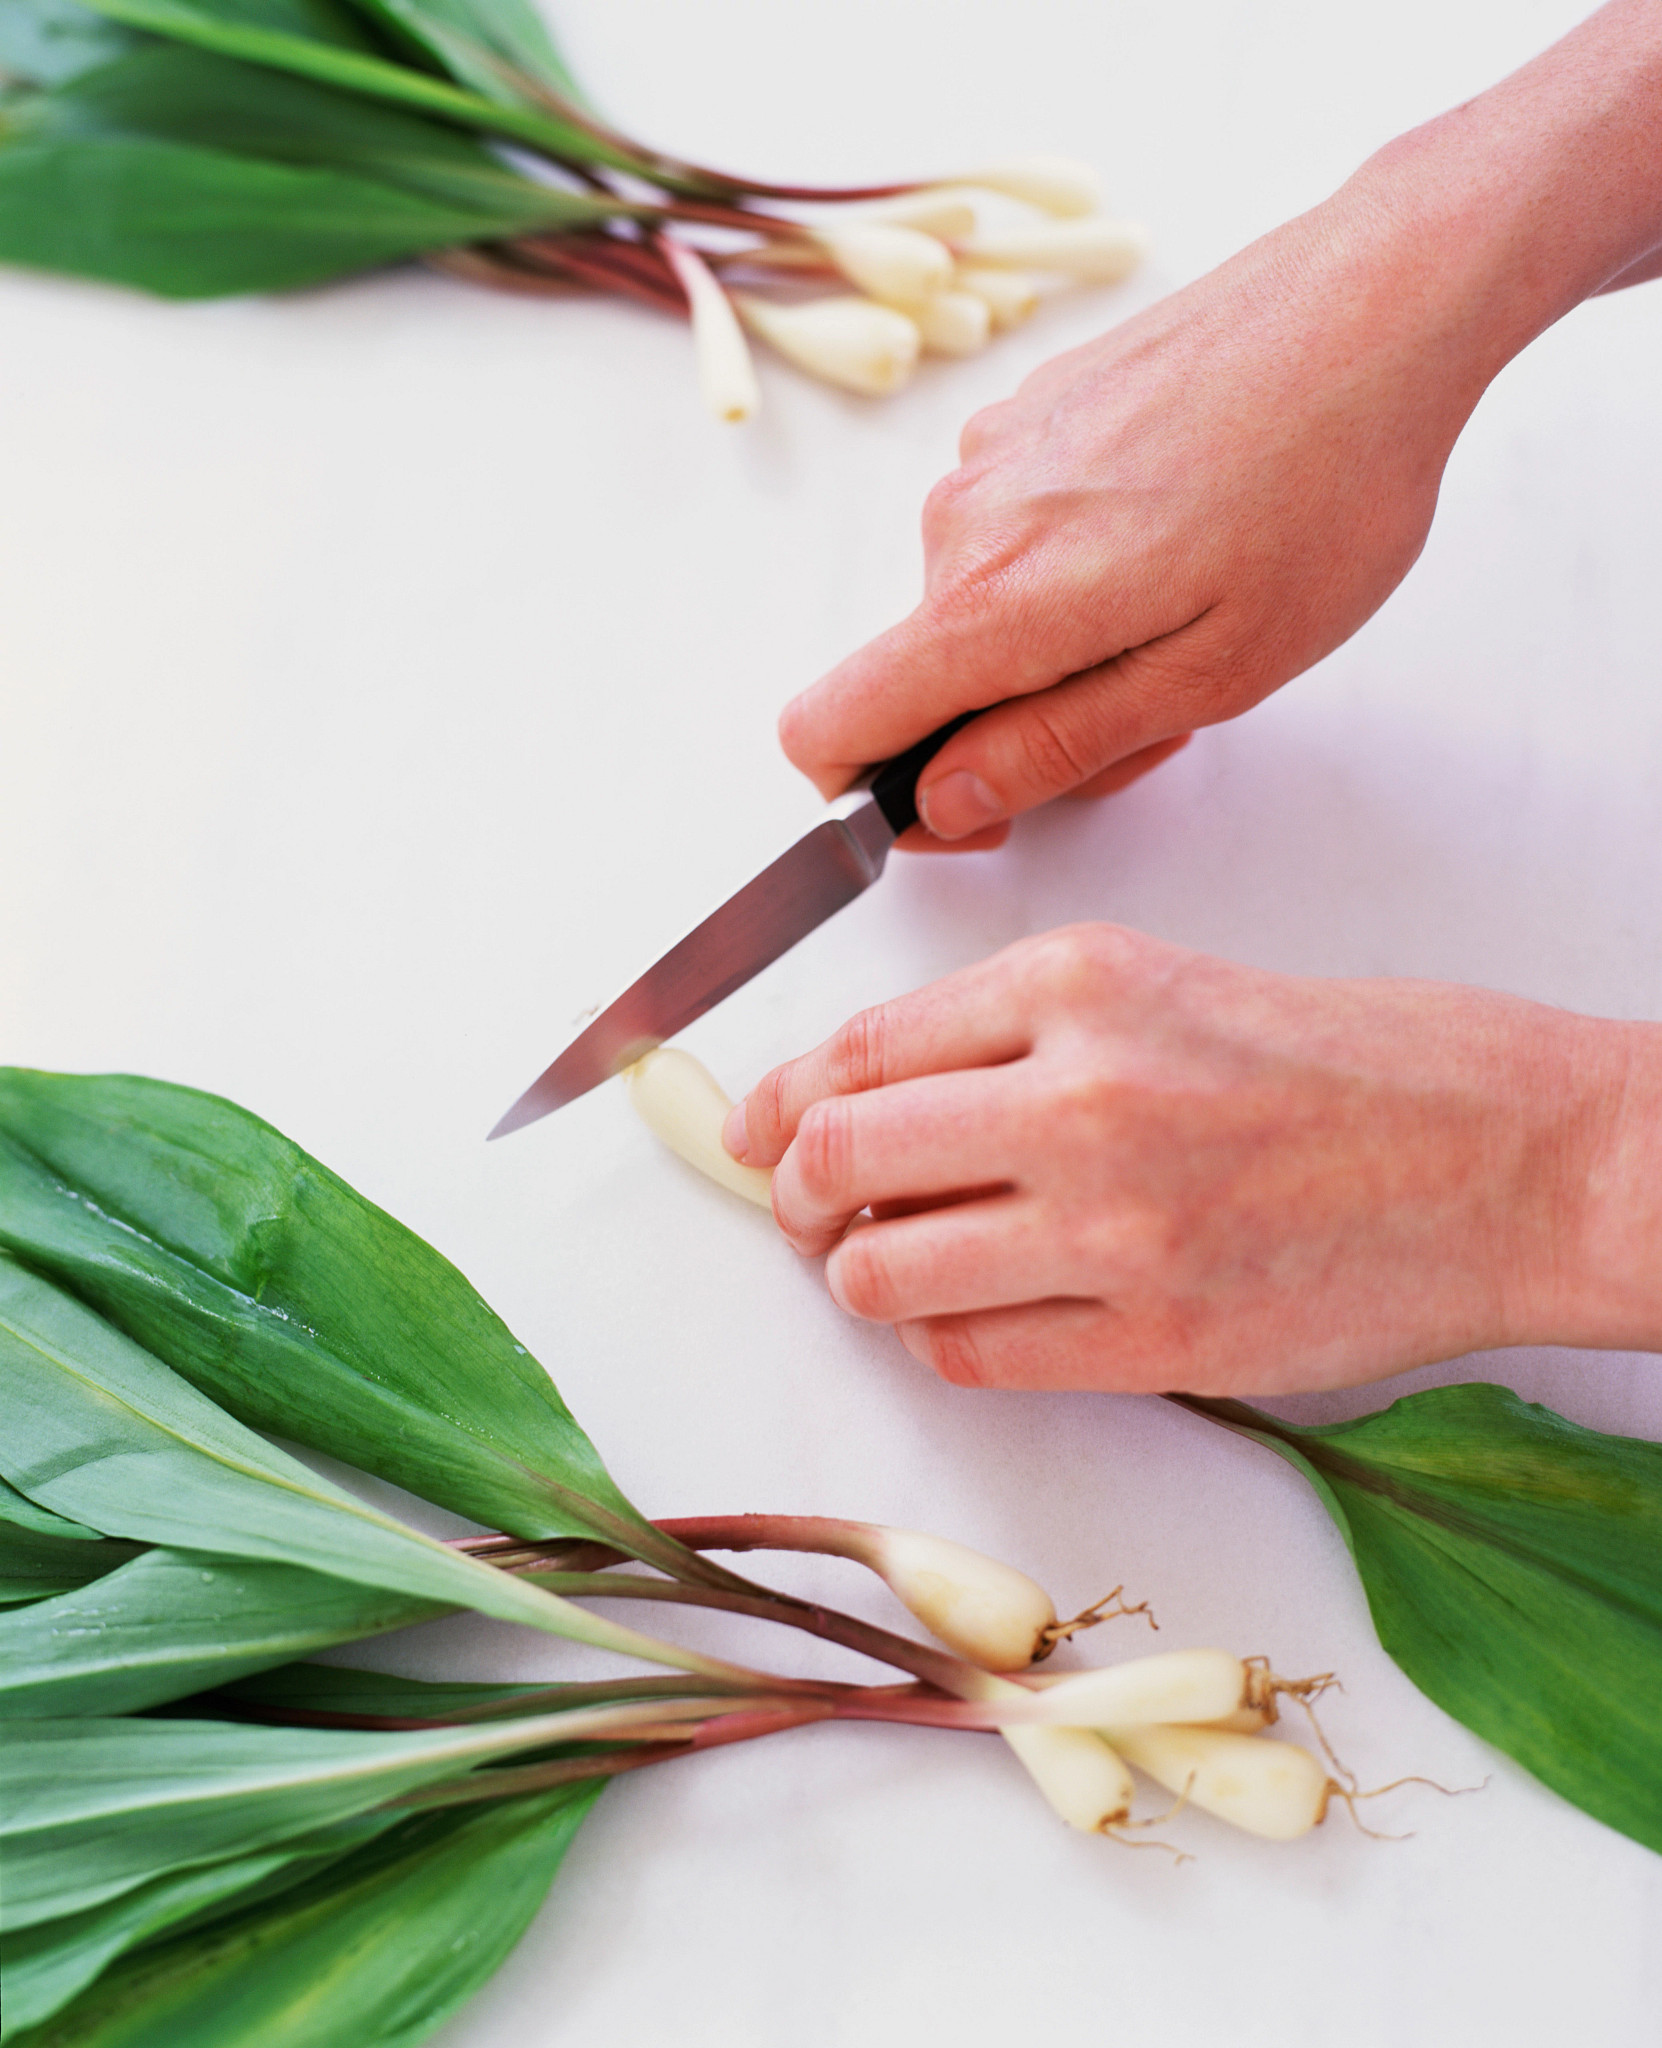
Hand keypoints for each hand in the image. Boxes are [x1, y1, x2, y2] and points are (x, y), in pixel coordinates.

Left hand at [724, 926, 1656, 1395]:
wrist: (1506, 1157)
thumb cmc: (1350, 1061)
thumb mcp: (1161, 982)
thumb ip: (1004, 1035)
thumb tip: (858, 1099)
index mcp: (1076, 983)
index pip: (851, 1051)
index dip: (774, 1106)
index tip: (754, 1135)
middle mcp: (1080, 1097)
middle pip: (837, 1161)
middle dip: (793, 1199)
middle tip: (809, 1214)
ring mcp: (1115, 1229)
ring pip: (883, 1277)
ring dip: (863, 1279)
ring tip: (898, 1267)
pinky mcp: (1156, 1342)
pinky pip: (972, 1358)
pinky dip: (945, 1342)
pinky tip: (983, 1315)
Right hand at [778, 187, 1481, 848]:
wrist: (1380, 303)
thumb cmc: (1325, 490)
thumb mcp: (1208, 675)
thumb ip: (1054, 749)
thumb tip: (939, 800)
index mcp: (991, 601)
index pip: (830, 728)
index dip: (879, 801)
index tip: (980, 809)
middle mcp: (959, 519)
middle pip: (924, 682)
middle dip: (1021, 727)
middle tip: (1162, 710)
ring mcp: (988, 452)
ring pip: (977, 609)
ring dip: (1059, 650)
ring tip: (1191, 616)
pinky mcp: (1025, 409)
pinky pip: (1011, 533)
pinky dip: (1073, 570)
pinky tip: (1181, 540)